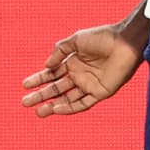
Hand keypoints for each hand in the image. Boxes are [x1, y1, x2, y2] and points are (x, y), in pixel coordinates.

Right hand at [21, 24, 142, 116]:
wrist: (124, 42)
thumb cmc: (101, 37)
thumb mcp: (76, 40)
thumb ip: (59, 51)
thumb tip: (46, 65)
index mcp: (72, 62)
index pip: (52, 74)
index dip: (38, 79)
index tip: (25, 85)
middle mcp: (79, 75)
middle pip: (56, 89)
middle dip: (40, 95)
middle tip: (25, 103)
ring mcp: (89, 85)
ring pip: (66, 99)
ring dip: (52, 106)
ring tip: (37, 111)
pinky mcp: (100, 93)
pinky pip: (82, 103)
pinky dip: (69, 108)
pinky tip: (56, 109)